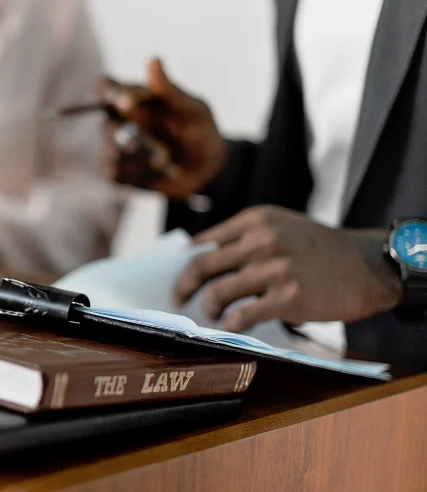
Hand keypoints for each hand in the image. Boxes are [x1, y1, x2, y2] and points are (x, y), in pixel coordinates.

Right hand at [101, 58, 226, 198]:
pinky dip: (142, 175)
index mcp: (134, 98)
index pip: (106, 87)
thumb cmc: (200, 132)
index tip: (126, 103)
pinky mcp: (118, 171)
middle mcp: (119, 120)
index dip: (109, 92)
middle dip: (134, 140)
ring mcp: (115, 147)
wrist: (207, 170)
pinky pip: (116, 174)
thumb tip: (153, 59)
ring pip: (112, 153)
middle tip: (162, 152)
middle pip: (107, 126)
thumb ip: (169, 90)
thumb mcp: (193, 110)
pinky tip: (161, 173)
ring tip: (168, 162)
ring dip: (144, 160)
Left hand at [174, 206, 401, 331]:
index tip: (178, 275)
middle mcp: (262, 240)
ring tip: (212, 314)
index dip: (185, 262)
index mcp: (256, 220)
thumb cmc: (319, 248)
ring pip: (218, 292)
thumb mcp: (281, 226)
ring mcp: (274, 269)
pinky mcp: (288, 297)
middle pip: (202, 266)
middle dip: (183, 286)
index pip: (205, 242)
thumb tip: (200, 257)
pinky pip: (243, 315)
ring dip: (209, 307)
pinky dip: (232, 323)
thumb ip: (245, 237)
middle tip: (178, 298)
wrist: (368, 265)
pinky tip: (234, 325)